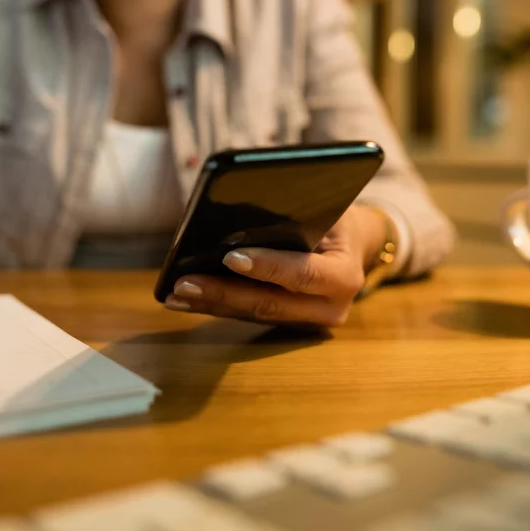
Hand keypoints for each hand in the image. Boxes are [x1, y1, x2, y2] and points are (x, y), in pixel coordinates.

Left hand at [164, 206, 389, 327]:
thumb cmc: (336, 215)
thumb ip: (295, 212)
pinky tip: (186, 297)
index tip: (230, 257)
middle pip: (270, 303)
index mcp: (344, 277)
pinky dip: (216, 305)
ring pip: (254, 314)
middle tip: (185, 282)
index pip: (303, 274)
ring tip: (176, 291)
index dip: (268, 267)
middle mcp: (331, 308)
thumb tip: (239, 209)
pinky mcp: (289, 324)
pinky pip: (249, 315)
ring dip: (211, 304)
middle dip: (223, 293)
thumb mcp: (326, 206)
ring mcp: (309, 322)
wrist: (353, 244)